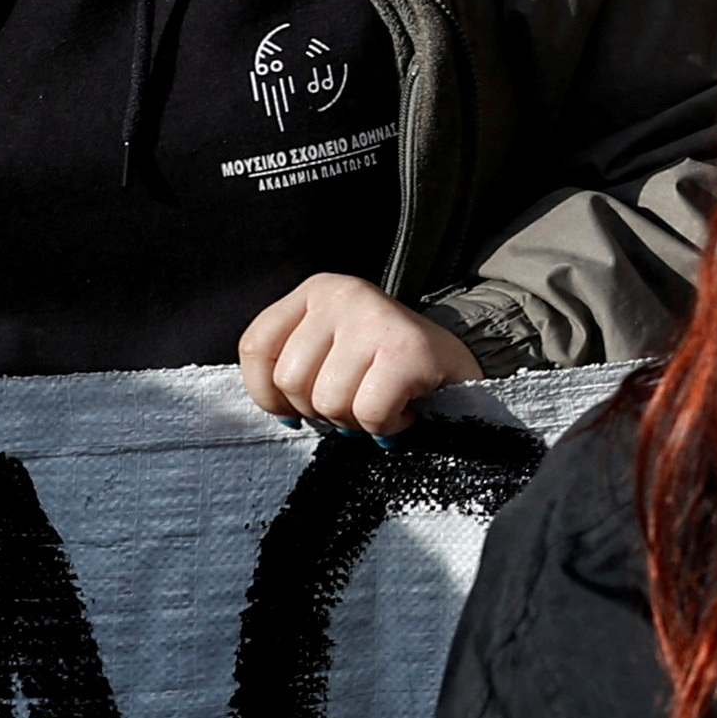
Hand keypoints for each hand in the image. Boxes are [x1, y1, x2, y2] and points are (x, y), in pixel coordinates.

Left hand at [237, 277, 485, 434]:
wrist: (460, 367)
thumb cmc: (387, 367)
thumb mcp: (330, 349)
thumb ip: (293, 366)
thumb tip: (279, 413)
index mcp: (316, 290)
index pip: (256, 348)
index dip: (268, 394)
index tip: (296, 410)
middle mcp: (342, 294)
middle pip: (291, 381)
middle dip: (321, 411)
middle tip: (356, 403)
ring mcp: (376, 318)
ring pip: (328, 402)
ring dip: (355, 422)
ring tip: (382, 405)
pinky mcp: (408, 349)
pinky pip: (369, 413)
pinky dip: (386, 427)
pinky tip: (405, 412)